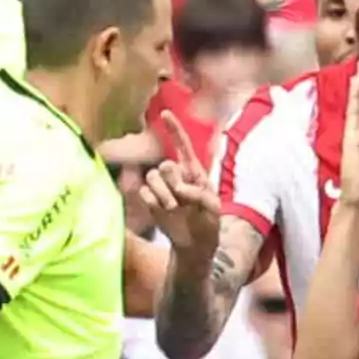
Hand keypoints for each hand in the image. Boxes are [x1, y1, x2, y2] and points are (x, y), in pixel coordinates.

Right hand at [141, 111, 221, 253]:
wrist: (195, 246)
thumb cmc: (209, 224)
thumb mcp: (214, 208)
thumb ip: (200, 194)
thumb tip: (179, 188)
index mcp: (194, 172)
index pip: (183, 146)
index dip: (174, 130)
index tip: (164, 113)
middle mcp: (175, 176)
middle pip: (165, 165)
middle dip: (172, 180)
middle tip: (182, 196)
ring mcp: (161, 188)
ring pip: (152, 177)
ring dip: (163, 193)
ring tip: (175, 208)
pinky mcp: (151, 201)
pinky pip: (144, 192)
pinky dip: (154, 202)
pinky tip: (163, 211)